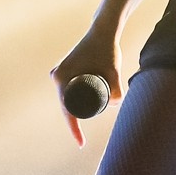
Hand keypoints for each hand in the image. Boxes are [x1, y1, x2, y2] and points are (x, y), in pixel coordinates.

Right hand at [49, 21, 122, 147]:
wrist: (103, 31)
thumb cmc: (107, 50)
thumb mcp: (114, 71)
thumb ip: (117, 89)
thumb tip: (116, 105)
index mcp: (62, 78)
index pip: (66, 110)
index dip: (74, 129)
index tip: (81, 143)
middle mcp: (57, 76)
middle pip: (67, 106)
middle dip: (76, 123)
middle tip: (85, 138)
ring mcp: (60, 73)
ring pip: (68, 100)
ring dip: (77, 112)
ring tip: (85, 128)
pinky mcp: (66, 71)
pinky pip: (69, 92)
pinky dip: (75, 103)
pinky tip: (78, 115)